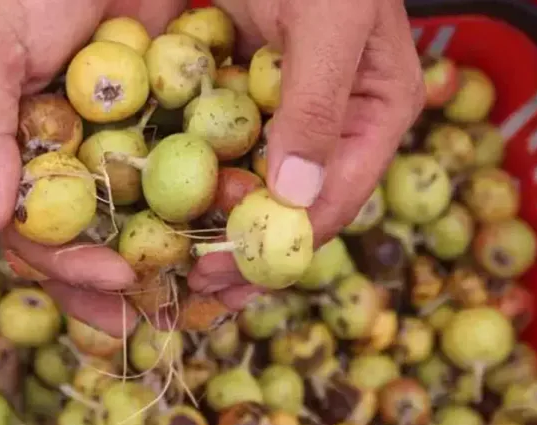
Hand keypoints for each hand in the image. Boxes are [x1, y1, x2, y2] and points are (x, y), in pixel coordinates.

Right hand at [0, 0, 184, 335]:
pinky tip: (224, 242)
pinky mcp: (162, 135)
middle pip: (87, 250)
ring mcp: (113, 158)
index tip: (116, 276)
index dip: (68, 268)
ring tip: (198, 302)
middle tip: (157, 318)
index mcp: (21, 165)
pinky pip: (178, 189)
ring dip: (162, 271)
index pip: (36, 238)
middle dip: (116, 291)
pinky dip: (197, 219)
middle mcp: (66, 171)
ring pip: (135, 230)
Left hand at [189, 0, 425, 304]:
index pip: (335, 200)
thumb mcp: (328, 22)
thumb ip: (317, 107)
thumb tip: (296, 200)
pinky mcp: (247, 97)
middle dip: (246, 252)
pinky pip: (222, 149)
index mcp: (375, 112)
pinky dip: (195, 181)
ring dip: (216, 229)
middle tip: (196, 287)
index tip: (230, 276)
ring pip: (254, 186)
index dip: (283, 246)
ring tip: (175, 267)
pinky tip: (162, 211)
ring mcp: (288, 112)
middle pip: (292, 206)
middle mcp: (335, 123)